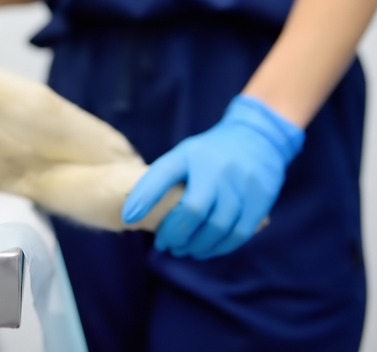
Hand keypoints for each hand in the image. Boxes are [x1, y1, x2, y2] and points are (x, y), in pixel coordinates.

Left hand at [121, 94, 303, 258]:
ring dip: (196, 245)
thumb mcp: (182, 156)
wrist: (256, 138)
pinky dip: (219, 247)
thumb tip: (135, 211)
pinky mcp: (259, 201)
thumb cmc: (208, 154)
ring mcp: (240, 185)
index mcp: (190, 155)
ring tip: (182, 250)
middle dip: (174, 233)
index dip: (143, 198)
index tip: (128, 218)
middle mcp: (216, 169)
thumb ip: (163, 179)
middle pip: (193, 209)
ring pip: (217, 226)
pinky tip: (205, 250)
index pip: (162, 175)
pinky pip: (238, 233)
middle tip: (164, 245)